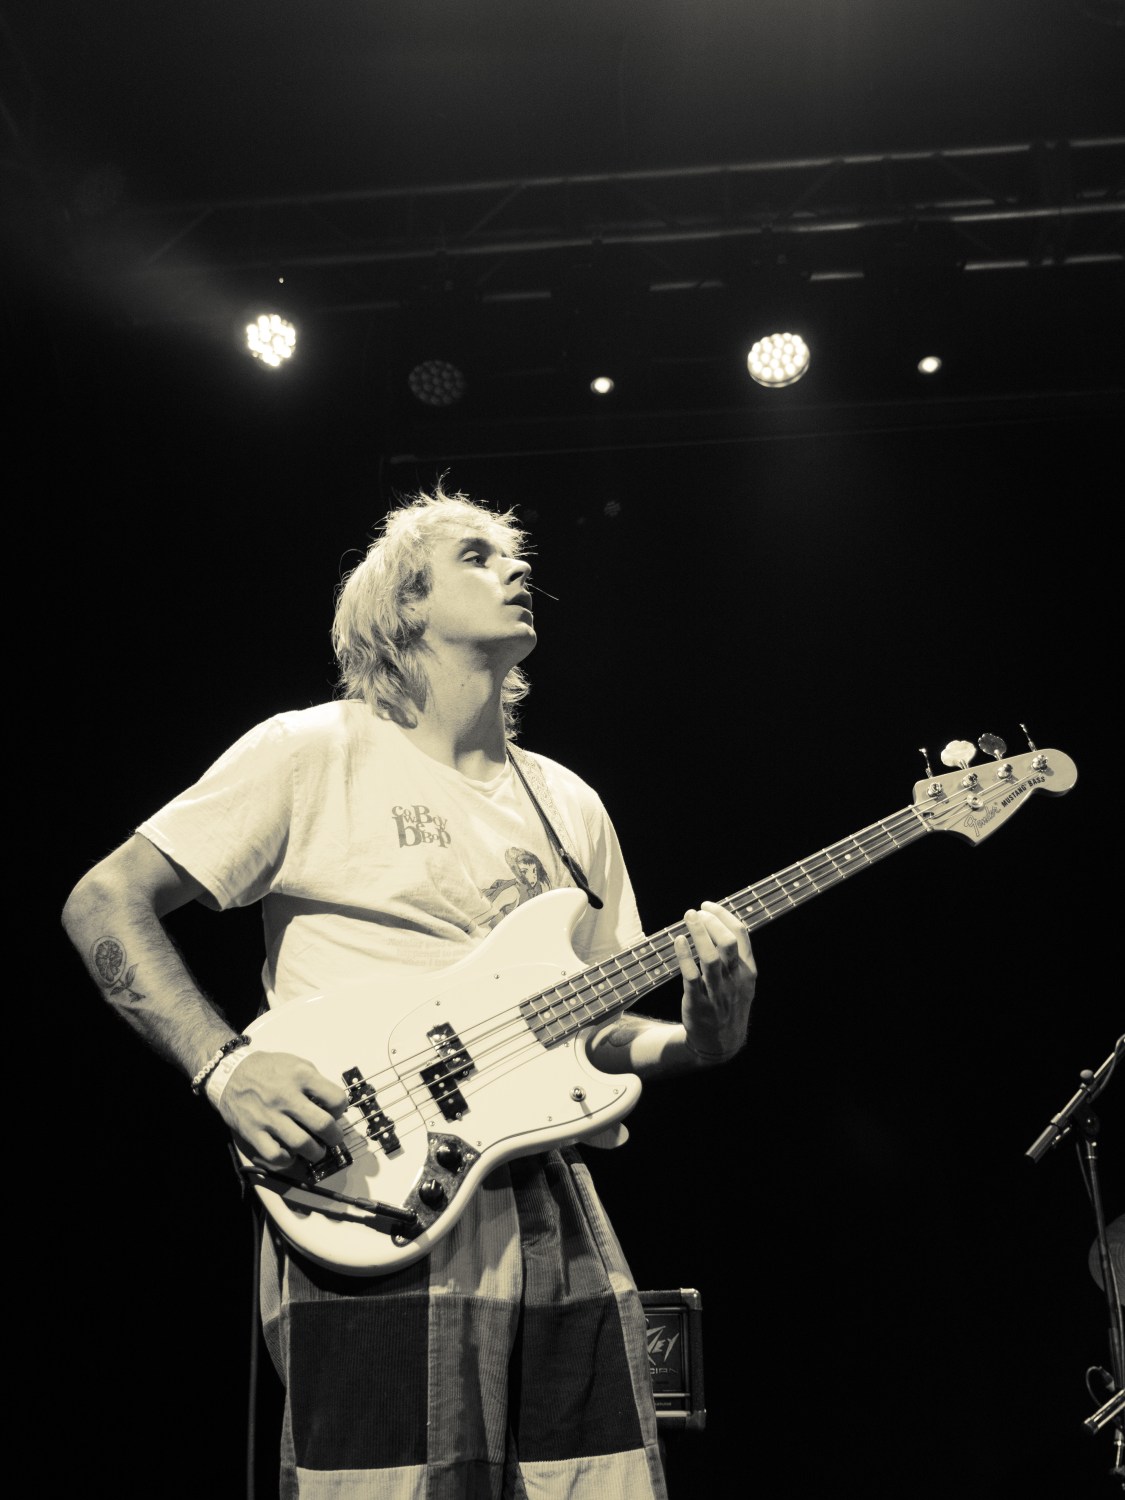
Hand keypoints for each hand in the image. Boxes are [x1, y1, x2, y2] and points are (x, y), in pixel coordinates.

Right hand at [218, 1049, 350, 1171]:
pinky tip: (290, 1153)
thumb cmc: (267, 1069)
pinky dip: (287, 1159)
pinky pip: (275, 1155)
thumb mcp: (297, 1063)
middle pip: (322, 1125)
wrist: (231, 1074)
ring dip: (315, 1152)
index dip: (340, 1109)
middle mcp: (286, 1096)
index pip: (336, 1098)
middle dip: (334, 1137)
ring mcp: (269, 1116)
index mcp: (301, 1076)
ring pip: (302, 1144)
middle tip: (332, 1138)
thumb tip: (332, 1105)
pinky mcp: (254, 1132)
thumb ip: (316, 1082)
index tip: (335, 1113)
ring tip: (315, 1150)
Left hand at [675, 901, 756, 1064]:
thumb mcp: (742, 981)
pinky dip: (685, 956)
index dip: (723, 915)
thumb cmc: (728, 1004)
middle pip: (727, 943)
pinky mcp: (699, 1003)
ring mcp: (718, 993)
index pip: (741, 935)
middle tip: (696, 912)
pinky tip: (679, 941)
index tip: (707, 905)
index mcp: (748, 971)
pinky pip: (692, 976)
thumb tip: (720, 921)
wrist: (721, 1043)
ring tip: (688, 917)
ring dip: (698, 933)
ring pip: (710, 957)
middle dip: (711, 922)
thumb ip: (736, 955)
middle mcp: (735, 980)